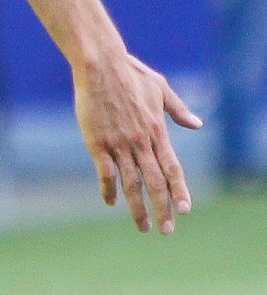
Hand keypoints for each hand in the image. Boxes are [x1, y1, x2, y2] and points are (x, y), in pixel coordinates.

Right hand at [73, 52, 201, 233]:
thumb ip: (178, 108)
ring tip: (142, 226)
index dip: (179, 191)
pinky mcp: (97, 141)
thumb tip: (197, 124)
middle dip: (162, 209)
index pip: (172, 169)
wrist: (100, 65)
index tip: (184, 210)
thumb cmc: (129, 71)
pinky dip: (108, 189)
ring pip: (131, 183)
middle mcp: (141, 142)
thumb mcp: (160, 87)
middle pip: (155, 183)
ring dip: (137, 207)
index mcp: (157, 131)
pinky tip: (110, 201)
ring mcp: (119, 143)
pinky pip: (104, 172)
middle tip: (165, 229)